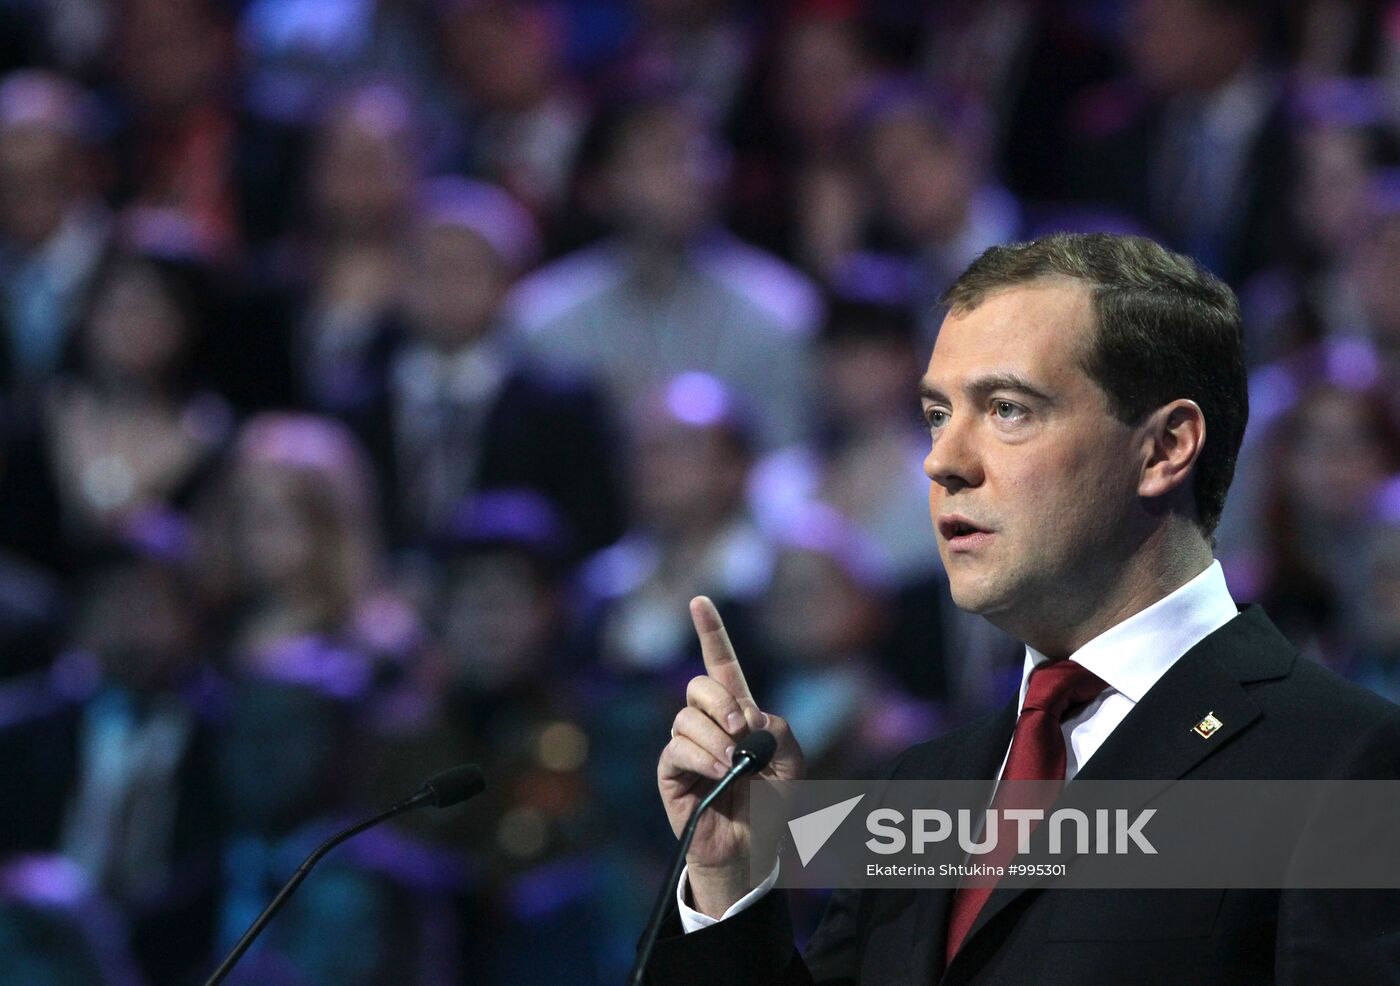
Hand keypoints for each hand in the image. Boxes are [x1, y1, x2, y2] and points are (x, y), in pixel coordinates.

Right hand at [657, 596, 803, 917]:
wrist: (754, 850)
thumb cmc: (772, 806)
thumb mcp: (792, 762)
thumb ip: (778, 727)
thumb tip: (744, 716)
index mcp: (737, 713)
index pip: (721, 664)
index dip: (711, 632)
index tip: (701, 601)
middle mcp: (707, 724)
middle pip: (700, 685)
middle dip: (723, 702)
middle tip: (744, 732)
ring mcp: (687, 746)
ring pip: (688, 717)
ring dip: (717, 739)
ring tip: (735, 767)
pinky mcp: (671, 772)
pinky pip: (678, 747)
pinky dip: (703, 755)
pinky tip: (720, 773)